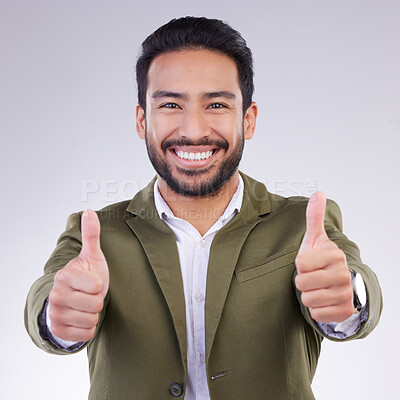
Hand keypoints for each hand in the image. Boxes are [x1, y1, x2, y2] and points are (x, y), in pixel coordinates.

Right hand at [48, 209, 108, 341]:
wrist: (74, 300)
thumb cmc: (86, 276)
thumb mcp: (92, 256)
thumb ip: (92, 235)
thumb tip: (89, 211)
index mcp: (64, 276)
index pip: (96, 286)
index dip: (99, 285)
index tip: (91, 282)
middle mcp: (56, 295)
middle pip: (95, 304)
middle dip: (97, 301)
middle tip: (89, 295)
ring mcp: (55, 314)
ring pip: (91, 320)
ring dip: (93, 314)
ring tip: (86, 306)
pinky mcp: (58, 331)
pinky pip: (86, 334)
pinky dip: (88, 328)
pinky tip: (81, 318)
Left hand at [295, 192, 353, 323]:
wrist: (336, 283)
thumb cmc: (320, 260)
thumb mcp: (315, 238)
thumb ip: (314, 217)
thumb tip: (318, 193)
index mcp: (334, 255)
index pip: (300, 263)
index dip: (300, 264)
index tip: (310, 262)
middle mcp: (343, 274)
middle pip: (301, 283)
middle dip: (302, 281)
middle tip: (312, 277)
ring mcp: (346, 294)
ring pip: (307, 300)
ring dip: (308, 295)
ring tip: (317, 288)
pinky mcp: (344, 312)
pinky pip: (316, 314)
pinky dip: (316, 310)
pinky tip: (323, 300)